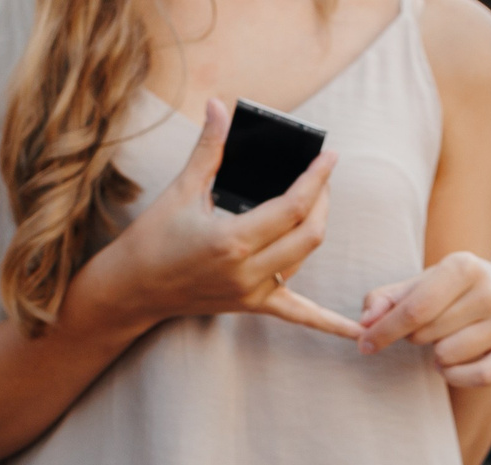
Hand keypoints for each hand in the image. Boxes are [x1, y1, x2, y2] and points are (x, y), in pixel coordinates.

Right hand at [80, 100, 362, 339]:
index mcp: (232, 240)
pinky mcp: (252, 306)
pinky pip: (299, 316)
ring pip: (304, 259)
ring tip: (315, 201)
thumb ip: (209, 148)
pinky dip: (329, 323)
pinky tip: (357, 333)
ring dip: (316, 229)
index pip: (293, 207)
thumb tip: (218, 106)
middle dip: (322, 201)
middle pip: (309, 234)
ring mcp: (252, 293)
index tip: (330, 157)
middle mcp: (247, 271)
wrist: (133, 289)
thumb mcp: (182, 190)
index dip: (317, 180)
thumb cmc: (153, 238)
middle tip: (321, 175)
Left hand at [355, 252, 490, 387]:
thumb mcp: (412, 288)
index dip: (385, 331)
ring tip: (441, 344)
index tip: (364, 345)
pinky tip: (452, 366)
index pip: (415, 309)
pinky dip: (457, 377)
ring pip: (451, 356)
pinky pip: (480, 376)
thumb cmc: (444, 294)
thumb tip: (365, 322)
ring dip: (436, 357)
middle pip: (429, 334)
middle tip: (422, 332)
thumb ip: (382, 302)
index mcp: (464, 266)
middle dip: (414, 338)